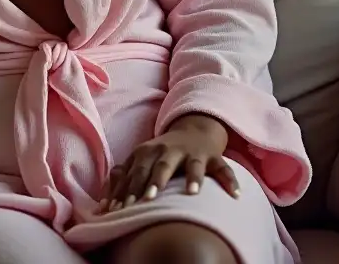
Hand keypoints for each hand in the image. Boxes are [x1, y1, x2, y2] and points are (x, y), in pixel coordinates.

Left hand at [98, 113, 239, 211]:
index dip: (126, 190)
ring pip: (192, 165)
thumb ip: (124, 179)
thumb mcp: (141, 160)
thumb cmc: (161, 153)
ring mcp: (193, 152)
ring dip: (192, 177)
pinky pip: (223, 168)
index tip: (119, 208)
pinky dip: (229, 180)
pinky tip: (233, 194)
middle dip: (153, 182)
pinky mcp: (213, 157)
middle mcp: (169, 150)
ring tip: (191, 192)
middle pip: (160, 166)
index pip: (135, 172)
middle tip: (147, 200)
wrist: (193, 130)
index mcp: (148, 152)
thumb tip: (105, 204)